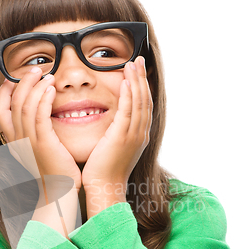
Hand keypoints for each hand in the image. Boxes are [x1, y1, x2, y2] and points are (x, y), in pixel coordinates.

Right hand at [0, 68, 81, 199]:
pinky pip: (40, 115)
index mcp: (13, 141)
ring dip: (36, 87)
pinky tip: (51, 90)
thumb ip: (31, 134)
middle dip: (23, 82)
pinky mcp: (44, 144)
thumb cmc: (53, 171)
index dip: (3, 92)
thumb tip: (36, 115)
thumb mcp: (35, 151)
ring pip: (25, 106)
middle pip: (12, 103)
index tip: (14, 79)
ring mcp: (29, 142)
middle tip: (36, 70)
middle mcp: (17, 140)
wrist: (59, 192)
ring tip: (47, 76)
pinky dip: (44, 99)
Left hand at [81, 56, 152, 192]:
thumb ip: (114, 135)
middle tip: (138, 60)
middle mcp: (141, 134)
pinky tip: (126, 80)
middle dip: (142, 79)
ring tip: (133, 63)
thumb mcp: (112, 150)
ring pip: (139, 102)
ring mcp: (134, 135)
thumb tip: (109, 126)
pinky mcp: (123, 137)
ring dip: (137, 81)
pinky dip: (129, 94)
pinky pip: (129, 110)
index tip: (137, 72)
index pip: (143, 106)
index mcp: (138, 137)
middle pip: (145, 100)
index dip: (141, 88)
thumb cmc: (103, 172)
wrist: (104, 188)